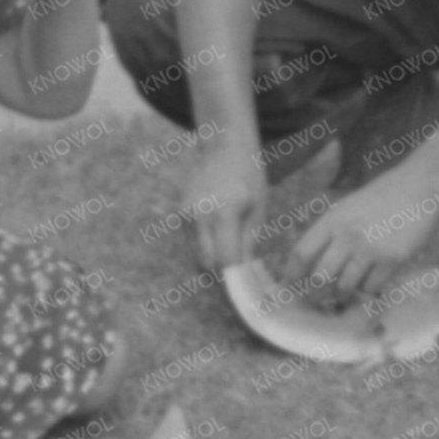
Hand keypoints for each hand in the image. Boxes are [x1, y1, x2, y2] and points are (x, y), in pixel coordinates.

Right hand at [184, 128, 268, 274]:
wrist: (222, 147)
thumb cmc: (248, 176)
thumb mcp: (258, 210)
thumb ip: (248, 244)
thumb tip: (244, 276)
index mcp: (224, 212)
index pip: (225, 260)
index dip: (235, 280)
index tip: (246, 291)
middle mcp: (199, 215)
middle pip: (206, 265)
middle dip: (222, 279)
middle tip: (239, 284)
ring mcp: (185, 215)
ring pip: (196, 257)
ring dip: (213, 266)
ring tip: (233, 264)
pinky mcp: (179, 216)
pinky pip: (192, 245)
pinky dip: (206, 251)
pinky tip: (221, 245)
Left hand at [289, 167, 438, 301]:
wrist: (418, 188)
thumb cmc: (381, 198)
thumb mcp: (347, 208)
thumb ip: (330, 232)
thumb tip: (312, 265)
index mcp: (332, 220)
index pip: (301, 254)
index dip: (292, 276)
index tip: (291, 287)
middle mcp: (347, 235)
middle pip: (320, 277)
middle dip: (314, 296)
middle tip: (315, 303)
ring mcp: (370, 249)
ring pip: (345, 288)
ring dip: (342, 297)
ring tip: (343, 297)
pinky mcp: (392, 259)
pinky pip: (372, 288)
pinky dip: (368, 292)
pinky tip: (369, 286)